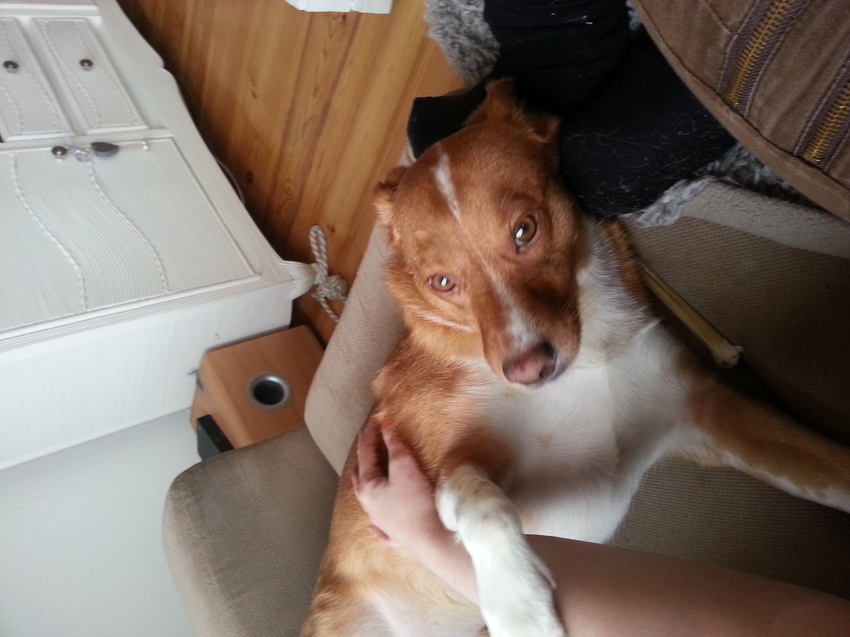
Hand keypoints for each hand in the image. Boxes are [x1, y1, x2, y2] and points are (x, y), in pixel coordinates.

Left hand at [351, 417, 450, 556]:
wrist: (432, 541)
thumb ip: (394, 447)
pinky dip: (376, 521)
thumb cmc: (416, 503)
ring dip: (366, 487)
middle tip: (368, 441)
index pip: (366, 454)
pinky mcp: (396, 538)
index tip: (375, 419)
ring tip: (362, 478)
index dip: (370, 435)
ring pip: (368, 502)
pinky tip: (374, 525)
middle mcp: (370, 507)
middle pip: (363, 477)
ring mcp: (382, 524)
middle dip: (365, 458)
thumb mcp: (404, 468)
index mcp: (368, 488)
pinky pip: (381, 528)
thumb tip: (385, 427)